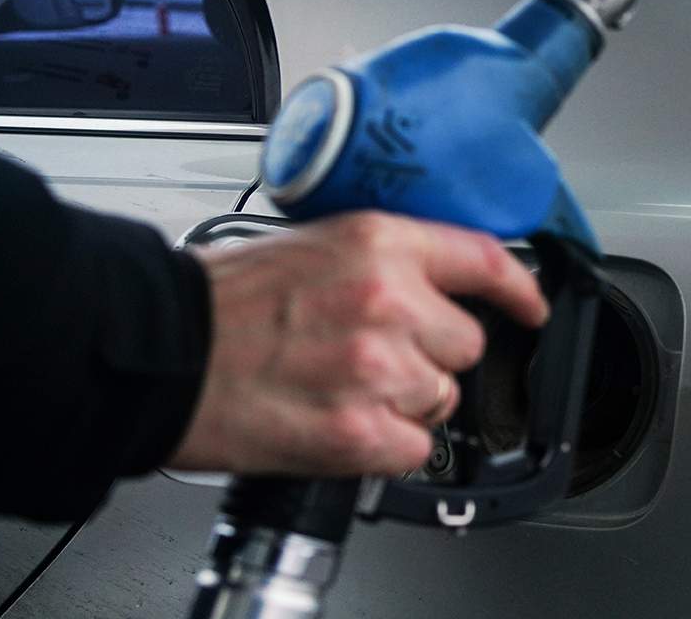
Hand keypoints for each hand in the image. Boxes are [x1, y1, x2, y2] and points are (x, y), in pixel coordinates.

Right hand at [166, 212, 548, 476]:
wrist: (158, 353)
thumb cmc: (220, 301)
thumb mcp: (314, 244)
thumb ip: (385, 260)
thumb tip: (439, 281)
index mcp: (380, 243)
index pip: (485, 260)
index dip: (520, 289)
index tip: (532, 306)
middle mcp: (390, 300)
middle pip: (466, 343)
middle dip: (429, 354)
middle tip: (367, 354)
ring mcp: (378, 368)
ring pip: (442, 397)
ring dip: (405, 401)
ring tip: (340, 386)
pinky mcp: (359, 431)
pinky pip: (414, 448)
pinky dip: (384, 446)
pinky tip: (339, 422)